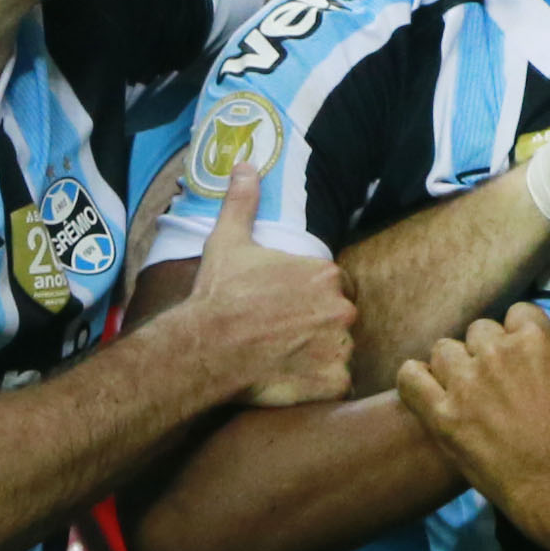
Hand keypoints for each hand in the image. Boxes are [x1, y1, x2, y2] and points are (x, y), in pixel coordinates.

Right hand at [172, 168, 359, 407]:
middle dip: (318, 325)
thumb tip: (245, 165)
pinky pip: (337, 384)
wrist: (207, 347)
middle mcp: (341, 309)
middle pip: (339, 317)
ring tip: (285, 358)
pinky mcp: (334, 382)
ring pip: (340, 351)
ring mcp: (340, 348)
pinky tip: (293, 379)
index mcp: (325, 274)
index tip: (284, 306)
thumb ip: (243, 202)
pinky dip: (321, 385)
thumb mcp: (229, 240)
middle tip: (283, 334)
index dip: (309, 297)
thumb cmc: (220, 294)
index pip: (333, 285)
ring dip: (321, 355)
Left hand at [394, 308, 549, 510]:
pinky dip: (416, 381)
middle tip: (499, 384)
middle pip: (479, 331)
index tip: (524, 359)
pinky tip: (430, 394)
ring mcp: (466, 384)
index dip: (521, 337)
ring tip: (467, 392)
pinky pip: (410, 378)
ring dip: (455, 367)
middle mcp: (496, 353)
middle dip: (489, 353)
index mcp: (536, 340)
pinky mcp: (443, 418)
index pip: (517, 314)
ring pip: (444, 351)